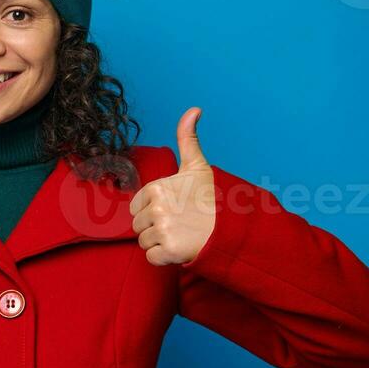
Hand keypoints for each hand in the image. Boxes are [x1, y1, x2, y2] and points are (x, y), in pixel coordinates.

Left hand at [130, 107, 215, 265]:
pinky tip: (181, 247)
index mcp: (156, 187)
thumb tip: (194, 109)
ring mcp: (163, 229)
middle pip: (138, 226)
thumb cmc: (211, 198)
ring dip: (160, 243)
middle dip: (155, 228)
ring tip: (182, 235)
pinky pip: (152, 258)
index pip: (136, 207)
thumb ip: (188, 138)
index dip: (153, 211)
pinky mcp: (169, 251)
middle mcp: (157, 207)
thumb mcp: (197, 166)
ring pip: (144, 242)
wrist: (232, 227)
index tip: (175, 209)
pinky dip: (164, 258)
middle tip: (180, 224)